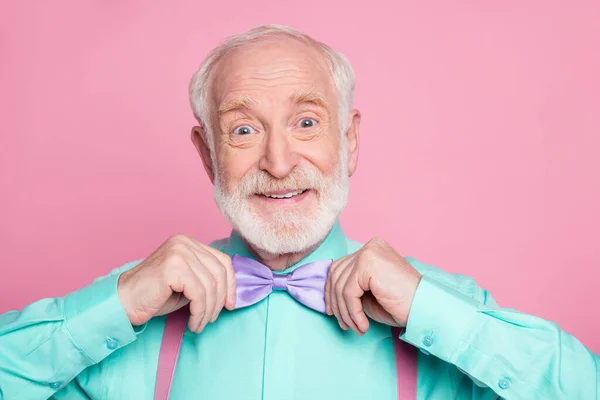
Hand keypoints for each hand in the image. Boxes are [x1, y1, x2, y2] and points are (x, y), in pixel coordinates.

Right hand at [117, 234, 235, 332]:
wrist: (122, 301)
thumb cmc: (154, 295)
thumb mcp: (187, 283)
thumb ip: (206, 279)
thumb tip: (231, 291)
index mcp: (189, 242)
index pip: (222, 261)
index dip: (231, 284)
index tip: (231, 305)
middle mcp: (184, 242)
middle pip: (220, 272)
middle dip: (220, 300)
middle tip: (213, 318)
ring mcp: (179, 252)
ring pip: (211, 285)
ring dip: (208, 310)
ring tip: (200, 323)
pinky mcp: (174, 266)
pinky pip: (199, 293)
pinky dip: (200, 312)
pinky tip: (194, 323)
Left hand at [325, 238, 421, 334]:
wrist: (425, 308)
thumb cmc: (401, 303)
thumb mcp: (369, 293)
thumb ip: (351, 287)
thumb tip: (328, 295)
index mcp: (371, 249)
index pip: (340, 267)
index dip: (331, 291)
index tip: (332, 311)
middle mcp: (370, 246)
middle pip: (336, 274)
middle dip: (335, 302)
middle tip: (342, 323)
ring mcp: (369, 252)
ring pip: (340, 285)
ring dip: (345, 311)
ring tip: (355, 327)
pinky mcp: (368, 264)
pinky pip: (348, 292)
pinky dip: (352, 312)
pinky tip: (362, 325)